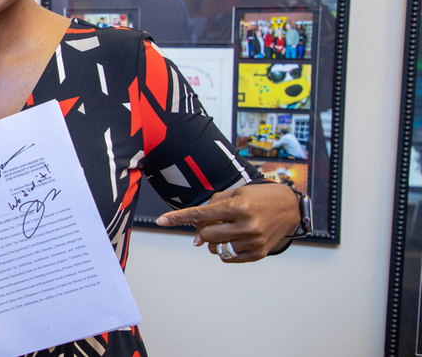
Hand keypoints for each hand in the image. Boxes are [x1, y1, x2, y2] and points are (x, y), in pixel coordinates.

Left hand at [156, 182, 299, 261]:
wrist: (290, 207)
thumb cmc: (258, 197)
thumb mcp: (235, 193)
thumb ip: (211, 209)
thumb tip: (196, 238)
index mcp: (238, 207)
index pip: (200, 214)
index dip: (179, 218)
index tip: (161, 221)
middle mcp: (246, 225)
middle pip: (205, 235)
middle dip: (202, 230)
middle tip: (211, 223)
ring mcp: (254, 241)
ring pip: (217, 249)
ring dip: (214, 241)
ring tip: (226, 230)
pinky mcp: (259, 253)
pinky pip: (230, 258)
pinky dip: (225, 250)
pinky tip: (234, 238)